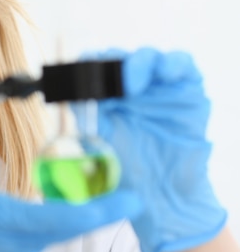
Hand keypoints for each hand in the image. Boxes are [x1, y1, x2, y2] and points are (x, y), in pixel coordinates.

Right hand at [0, 149, 141, 251]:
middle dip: (105, 212)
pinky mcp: (17, 250)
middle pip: (69, 228)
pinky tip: (83, 201)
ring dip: (91, 214)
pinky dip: (73, 219)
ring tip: (114, 190)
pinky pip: (52, 233)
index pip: (54, 221)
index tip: (126, 201)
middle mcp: (12, 241)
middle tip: (133, 189)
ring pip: (63, 232)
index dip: (93, 213)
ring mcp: (16, 249)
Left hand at [80, 47, 226, 251]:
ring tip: (133, 85)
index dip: (86, 65)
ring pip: (148, 57)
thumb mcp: (98, 143)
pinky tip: (165, 74)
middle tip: (109, 84)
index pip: (93, 67)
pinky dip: (173, 63)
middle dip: (111, 64)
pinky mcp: (186, 89)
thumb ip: (85, 116)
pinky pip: (182, 64)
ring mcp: (158, 86)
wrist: (163, 194)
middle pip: (118, 57)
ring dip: (138, 64)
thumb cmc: (127, 171)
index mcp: (105, 95)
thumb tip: (67, 93)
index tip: (80, 72)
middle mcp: (130, 87)